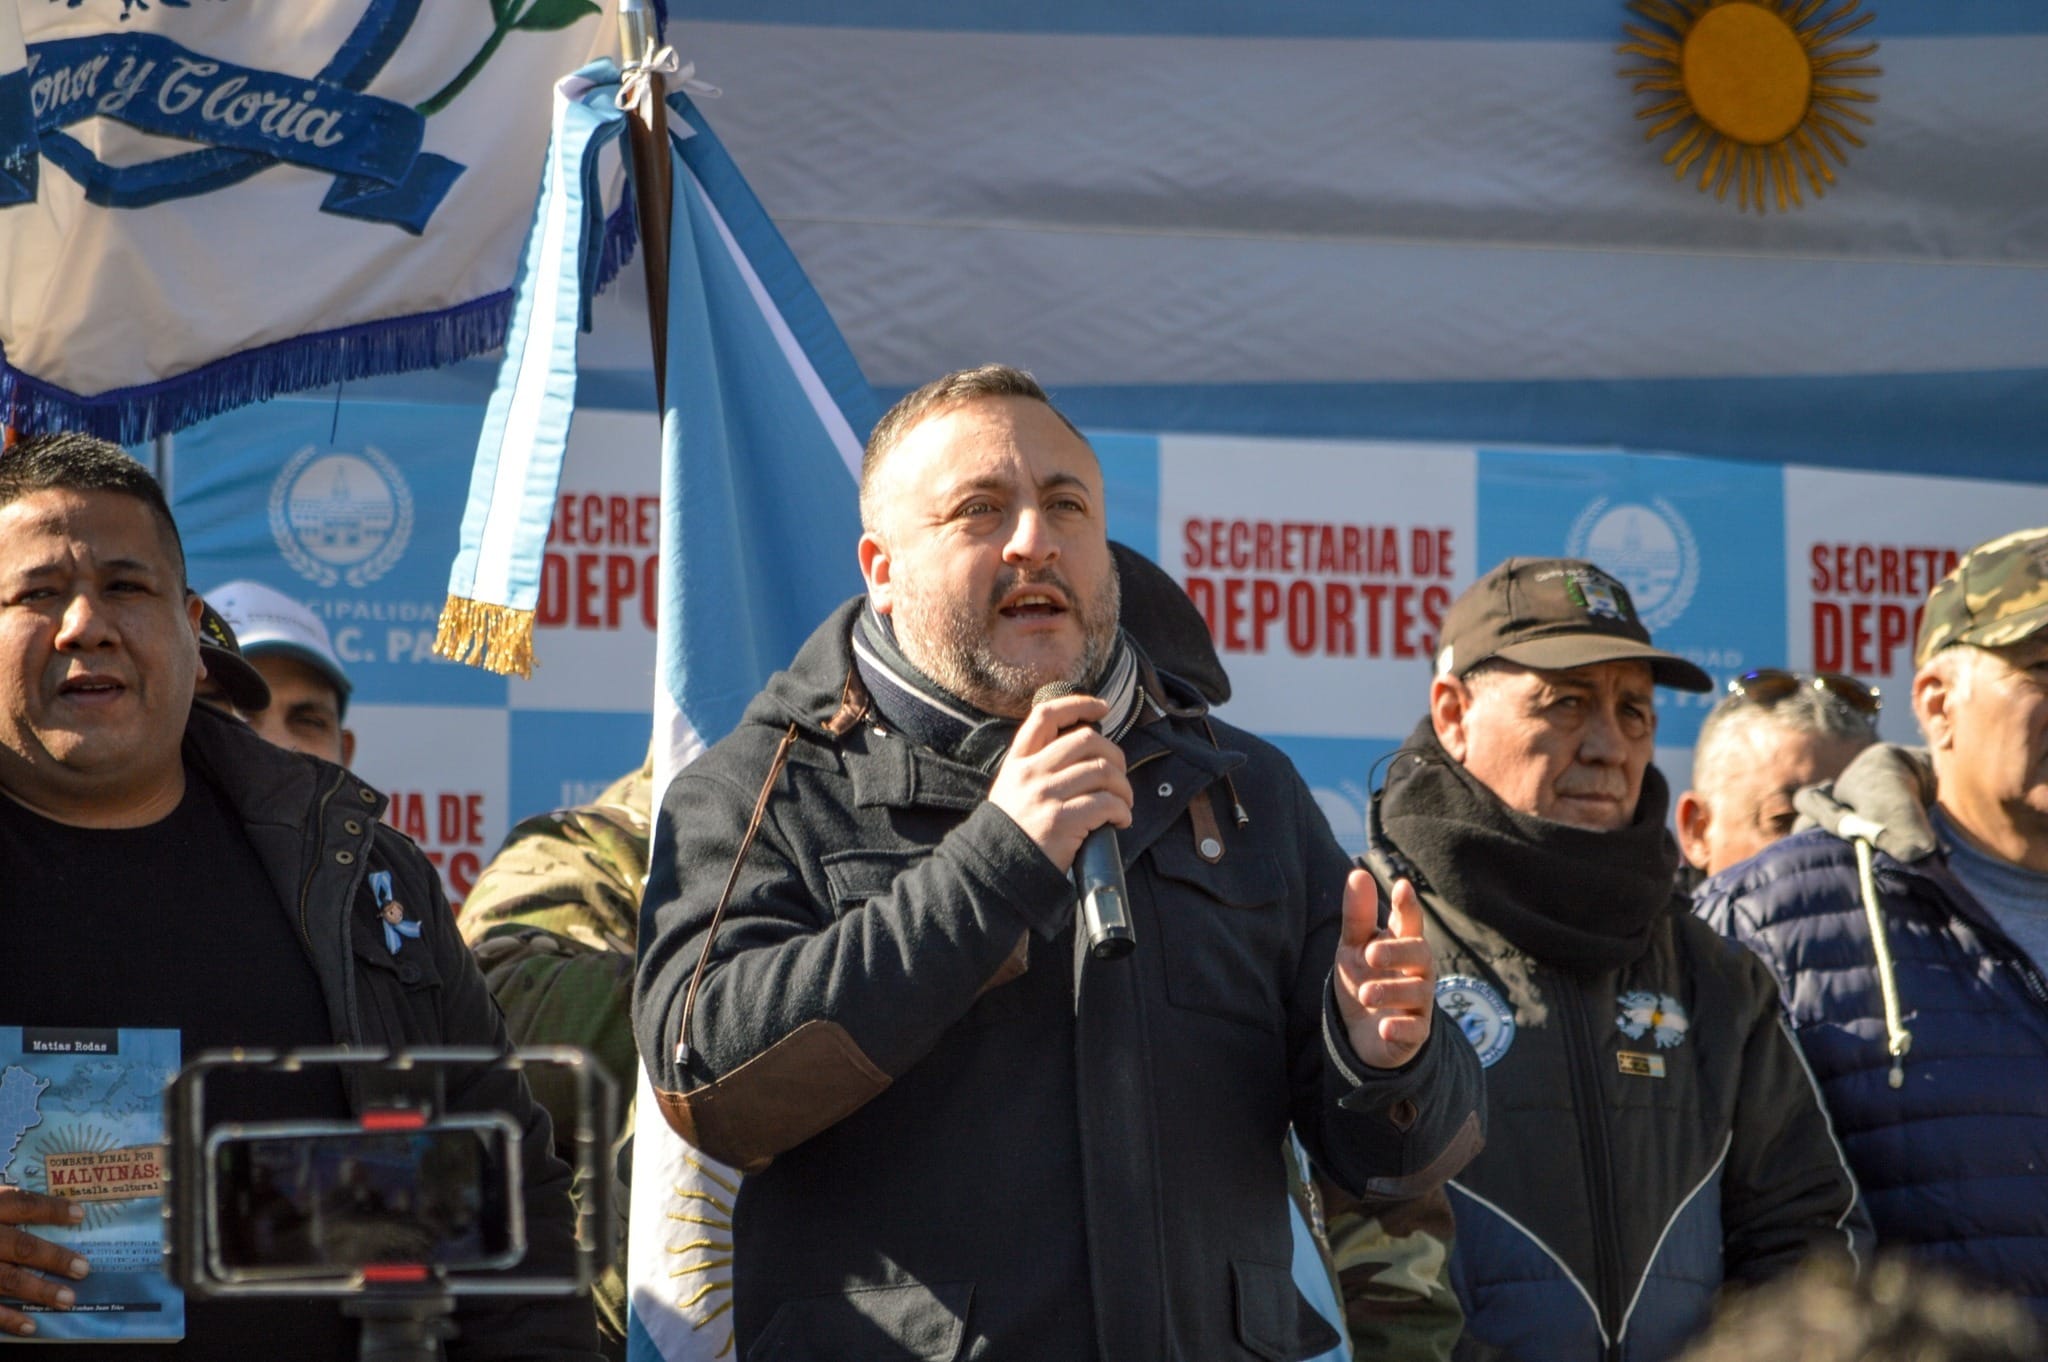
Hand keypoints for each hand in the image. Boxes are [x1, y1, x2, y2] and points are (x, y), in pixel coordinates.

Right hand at [0, 1187, 87, 1336]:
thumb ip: (3, 1207)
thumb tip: (54, 1212)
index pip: (19, 1203)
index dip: (50, 1208)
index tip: (80, 1214)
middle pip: (17, 1245)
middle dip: (52, 1258)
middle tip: (83, 1269)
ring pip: (4, 1279)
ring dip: (39, 1291)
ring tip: (68, 1300)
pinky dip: (7, 1318)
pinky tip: (31, 1326)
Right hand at [988, 694, 1133, 872]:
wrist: (996, 871)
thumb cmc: (1015, 830)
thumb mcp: (1013, 788)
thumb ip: (1038, 766)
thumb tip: (1084, 748)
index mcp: (1018, 761)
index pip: (1046, 716)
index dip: (1078, 704)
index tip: (1102, 708)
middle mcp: (1030, 773)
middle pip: (1086, 740)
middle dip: (1115, 755)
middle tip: (1119, 774)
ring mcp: (1045, 795)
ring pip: (1103, 771)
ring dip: (1123, 787)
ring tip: (1123, 802)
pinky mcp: (1061, 821)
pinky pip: (1106, 803)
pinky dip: (1122, 811)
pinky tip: (1120, 821)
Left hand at [1334, 873, 1435, 1070]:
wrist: (1361, 1031)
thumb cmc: (1364, 978)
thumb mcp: (1354, 946)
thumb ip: (1357, 915)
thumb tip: (1358, 872)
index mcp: (1401, 944)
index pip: (1409, 922)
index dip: (1407, 906)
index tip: (1402, 887)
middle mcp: (1416, 970)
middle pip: (1420, 954)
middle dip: (1398, 952)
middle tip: (1370, 954)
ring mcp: (1418, 1002)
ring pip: (1418, 992)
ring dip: (1392, 991)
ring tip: (1365, 994)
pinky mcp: (1415, 1033)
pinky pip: (1416, 1030)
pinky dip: (1402, 1029)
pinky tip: (1385, 1028)